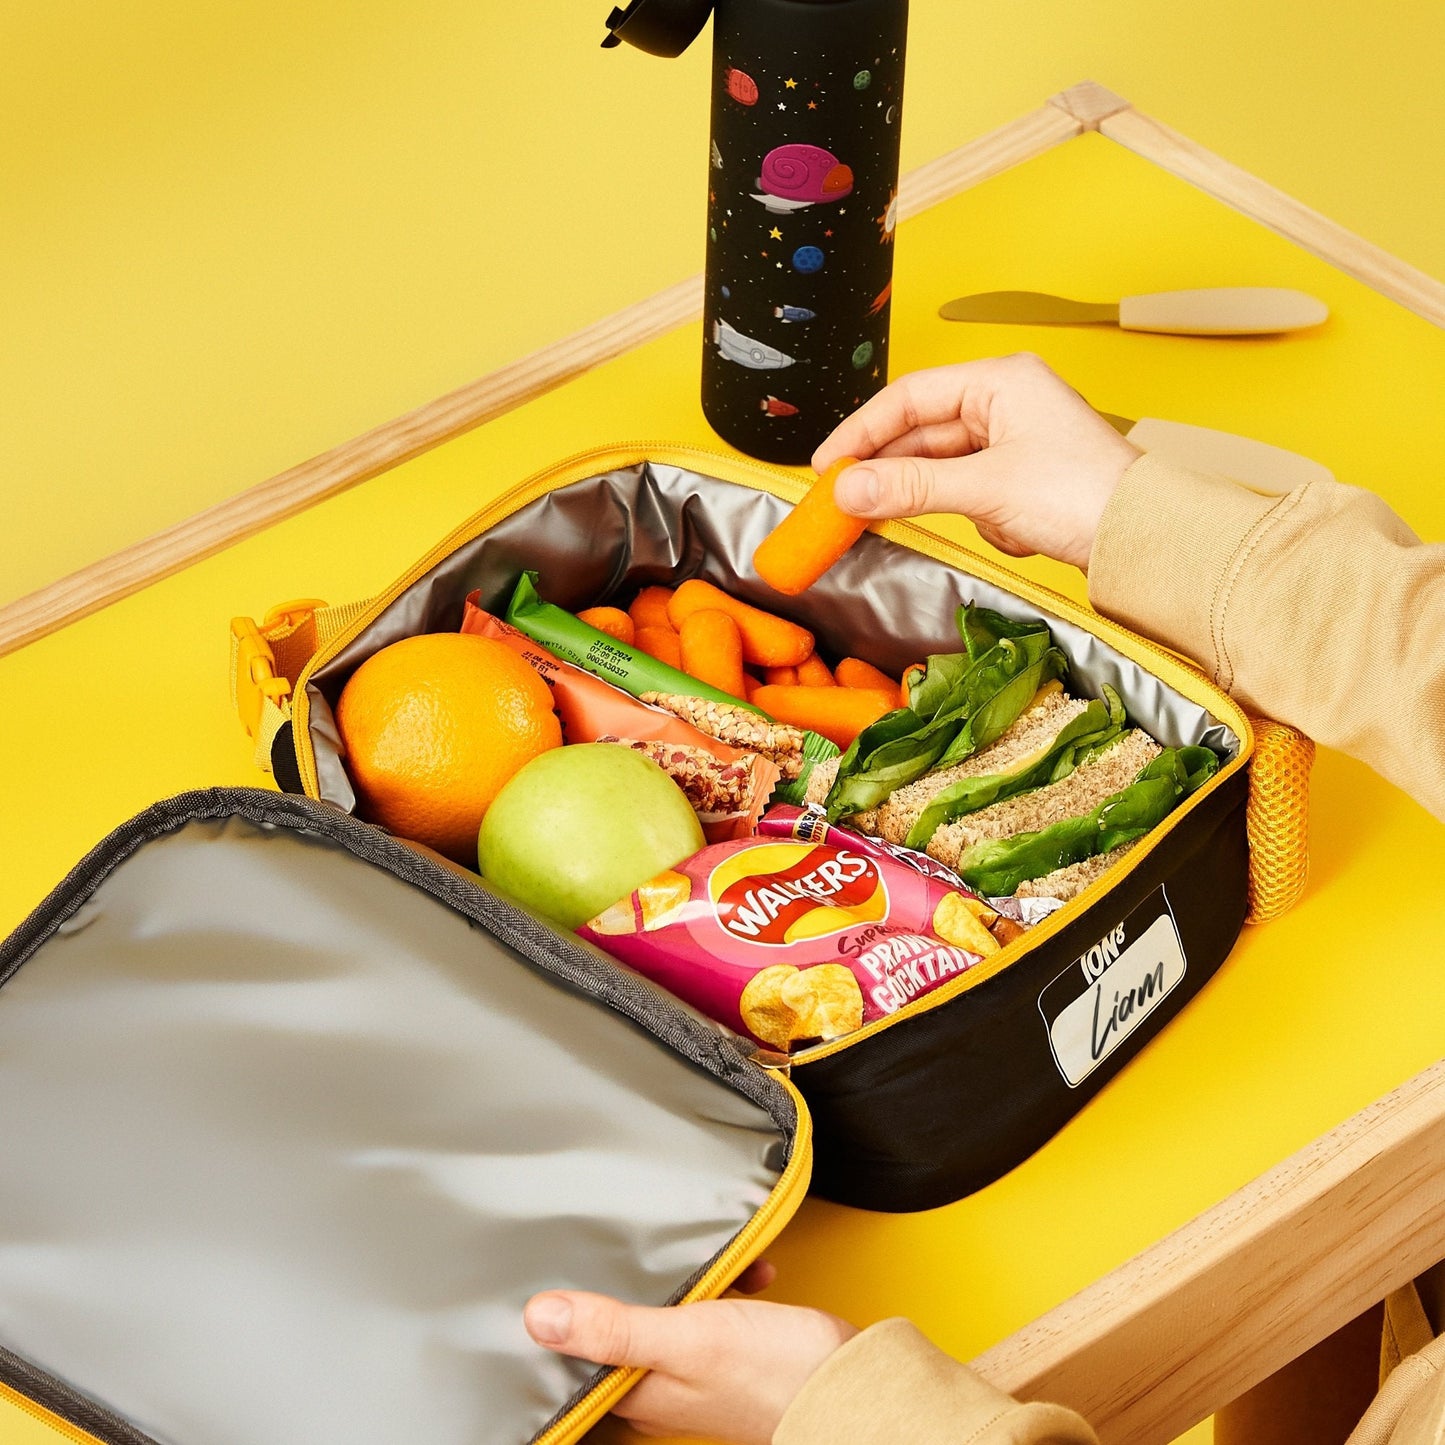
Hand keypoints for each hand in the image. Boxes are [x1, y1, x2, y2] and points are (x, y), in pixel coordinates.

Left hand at [524, 1262, 856, 1443]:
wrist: (851, 1388)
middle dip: (626, 1287)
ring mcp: (697, 1370)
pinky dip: (726, 1284)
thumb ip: (615, 1327)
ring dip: (684, 1279)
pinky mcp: (731, 1352)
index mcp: (639, 1394)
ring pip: (668, 1311)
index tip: (553, 1281)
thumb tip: (541, 1317)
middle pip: (621, 1327)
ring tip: (699, 1259)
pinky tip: (745, 1271)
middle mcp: (661, 1387)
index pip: (578, 1359)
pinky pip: (712, 1308)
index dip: (564, 1321)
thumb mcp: (686, 1338)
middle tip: (624, 1250)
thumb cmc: (774, 1374)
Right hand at [813, 353, 1139, 571]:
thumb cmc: (1082, 496)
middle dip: (886, 470)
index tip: (826, 467)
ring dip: (925, 495)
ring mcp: (1014, 440)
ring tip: (896, 521)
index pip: (909, 397)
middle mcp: (1006, 402)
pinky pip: (967, 490)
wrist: (1147, 540)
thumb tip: (846, 490)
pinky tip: (992, 530)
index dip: (861, 432)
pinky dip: (965, 512)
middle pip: (920, 432)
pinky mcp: (1022, 477)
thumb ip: (910, 487)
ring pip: (941, 465)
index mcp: (1001, 380)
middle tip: (844, 502)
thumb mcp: (984, 489)